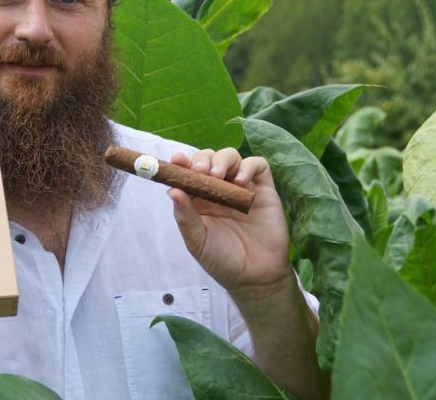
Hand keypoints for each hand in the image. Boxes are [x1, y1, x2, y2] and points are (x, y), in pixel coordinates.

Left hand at [168, 148, 292, 302]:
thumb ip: (185, 216)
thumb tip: (171, 190)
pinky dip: (248, 166)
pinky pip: (259, 166)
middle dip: (202, 159)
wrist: (255, 278)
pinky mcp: (264, 191)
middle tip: (201, 171)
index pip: (189, 173)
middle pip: (209, 159)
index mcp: (199, 199)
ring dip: (222, 159)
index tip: (177, 160)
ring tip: (218, 175)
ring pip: (231, 157)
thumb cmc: (222, 260)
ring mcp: (242, 188)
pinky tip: (240, 180)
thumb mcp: (197, 240)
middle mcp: (219, 190)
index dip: (182, 163)